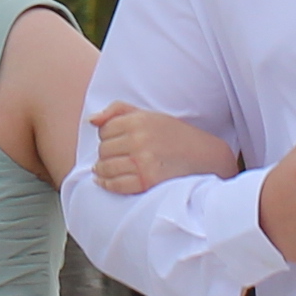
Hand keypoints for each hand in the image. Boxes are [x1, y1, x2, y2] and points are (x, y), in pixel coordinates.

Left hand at [90, 101, 236, 193]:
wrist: (204, 156)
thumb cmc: (174, 135)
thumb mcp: (149, 115)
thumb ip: (118, 111)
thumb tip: (91, 120)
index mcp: (139, 120)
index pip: (104, 130)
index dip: (107, 137)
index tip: (115, 142)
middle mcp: (139, 140)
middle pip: (103, 150)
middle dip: (106, 154)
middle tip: (114, 157)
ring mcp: (143, 162)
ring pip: (106, 167)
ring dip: (102, 170)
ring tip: (103, 170)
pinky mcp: (147, 181)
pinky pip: (116, 184)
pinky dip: (107, 184)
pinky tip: (105, 181)